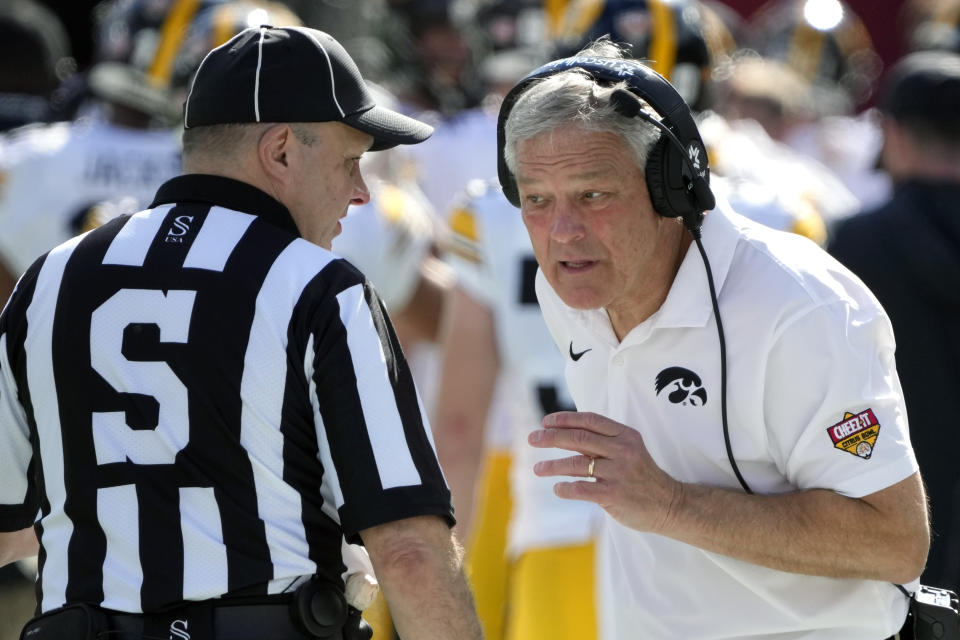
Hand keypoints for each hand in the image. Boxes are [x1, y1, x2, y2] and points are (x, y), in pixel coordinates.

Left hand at [529, 411, 682, 533]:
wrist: (669, 504)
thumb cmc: (641, 475)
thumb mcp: (629, 450)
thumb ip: (602, 442)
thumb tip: (564, 433)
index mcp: (625, 435)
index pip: (590, 420)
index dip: (565, 419)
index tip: (546, 422)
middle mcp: (622, 450)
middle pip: (578, 439)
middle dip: (550, 438)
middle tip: (532, 439)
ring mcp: (619, 473)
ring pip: (576, 464)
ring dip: (552, 466)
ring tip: (538, 468)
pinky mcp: (614, 495)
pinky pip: (581, 489)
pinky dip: (565, 488)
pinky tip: (558, 489)